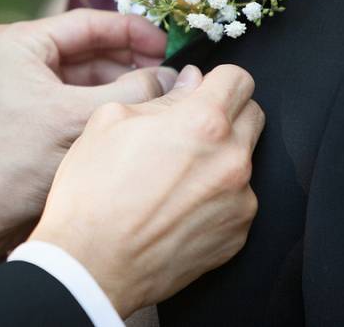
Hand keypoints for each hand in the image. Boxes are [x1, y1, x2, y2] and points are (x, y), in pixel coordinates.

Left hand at [0, 9, 177, 276]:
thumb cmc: (18, 165)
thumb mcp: (78, 120)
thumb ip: (130, 91)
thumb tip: (173, 75)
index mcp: (17, 43)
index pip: (87, 23)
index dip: (133, 31)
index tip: (169, 42)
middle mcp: (16, 53)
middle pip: (88, 46)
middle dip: (130, 59)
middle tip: (171, 72)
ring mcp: (23, 79)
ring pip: (86, 71)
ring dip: (121, 80)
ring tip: (161, 92)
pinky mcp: (31, 105)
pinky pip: (76, 92)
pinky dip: (105, 99)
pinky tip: (135, 109)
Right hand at [29, 64, 263, 317]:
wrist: (91, 264)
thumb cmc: (92, 191)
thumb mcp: (110, 121)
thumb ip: (160, 96)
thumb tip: (190, 83)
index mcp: (203, 123)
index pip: (239, 79)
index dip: (216, 80)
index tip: (200, 90)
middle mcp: (232, 160)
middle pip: (252, 115)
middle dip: (225, 113)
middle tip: (187, 128)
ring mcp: (240, 201)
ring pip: (244, 159)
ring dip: (220, 156)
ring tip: (175, 174)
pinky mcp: (237, 236)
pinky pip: (237, 200)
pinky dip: (216, 196)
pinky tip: (178, 206)